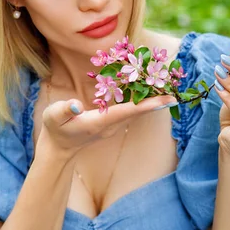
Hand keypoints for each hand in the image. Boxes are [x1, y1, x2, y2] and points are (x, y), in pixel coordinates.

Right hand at [40, 93, 176, 159]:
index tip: (168, 99)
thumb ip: (65, 109)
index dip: (148, 104)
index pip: (128, 111)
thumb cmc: (55, 129)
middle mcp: (112, 124)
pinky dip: (143, 99)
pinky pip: (132, 109)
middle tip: (176, 83)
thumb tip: (77, 104)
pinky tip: (150, 86)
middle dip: (157, 97)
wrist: (59, 148)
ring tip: (170, 81)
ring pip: (138, 110)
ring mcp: (114, 124)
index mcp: (100, 122)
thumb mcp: (53, 116)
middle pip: (139, 110)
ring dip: (153, 97)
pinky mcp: (113, 121)